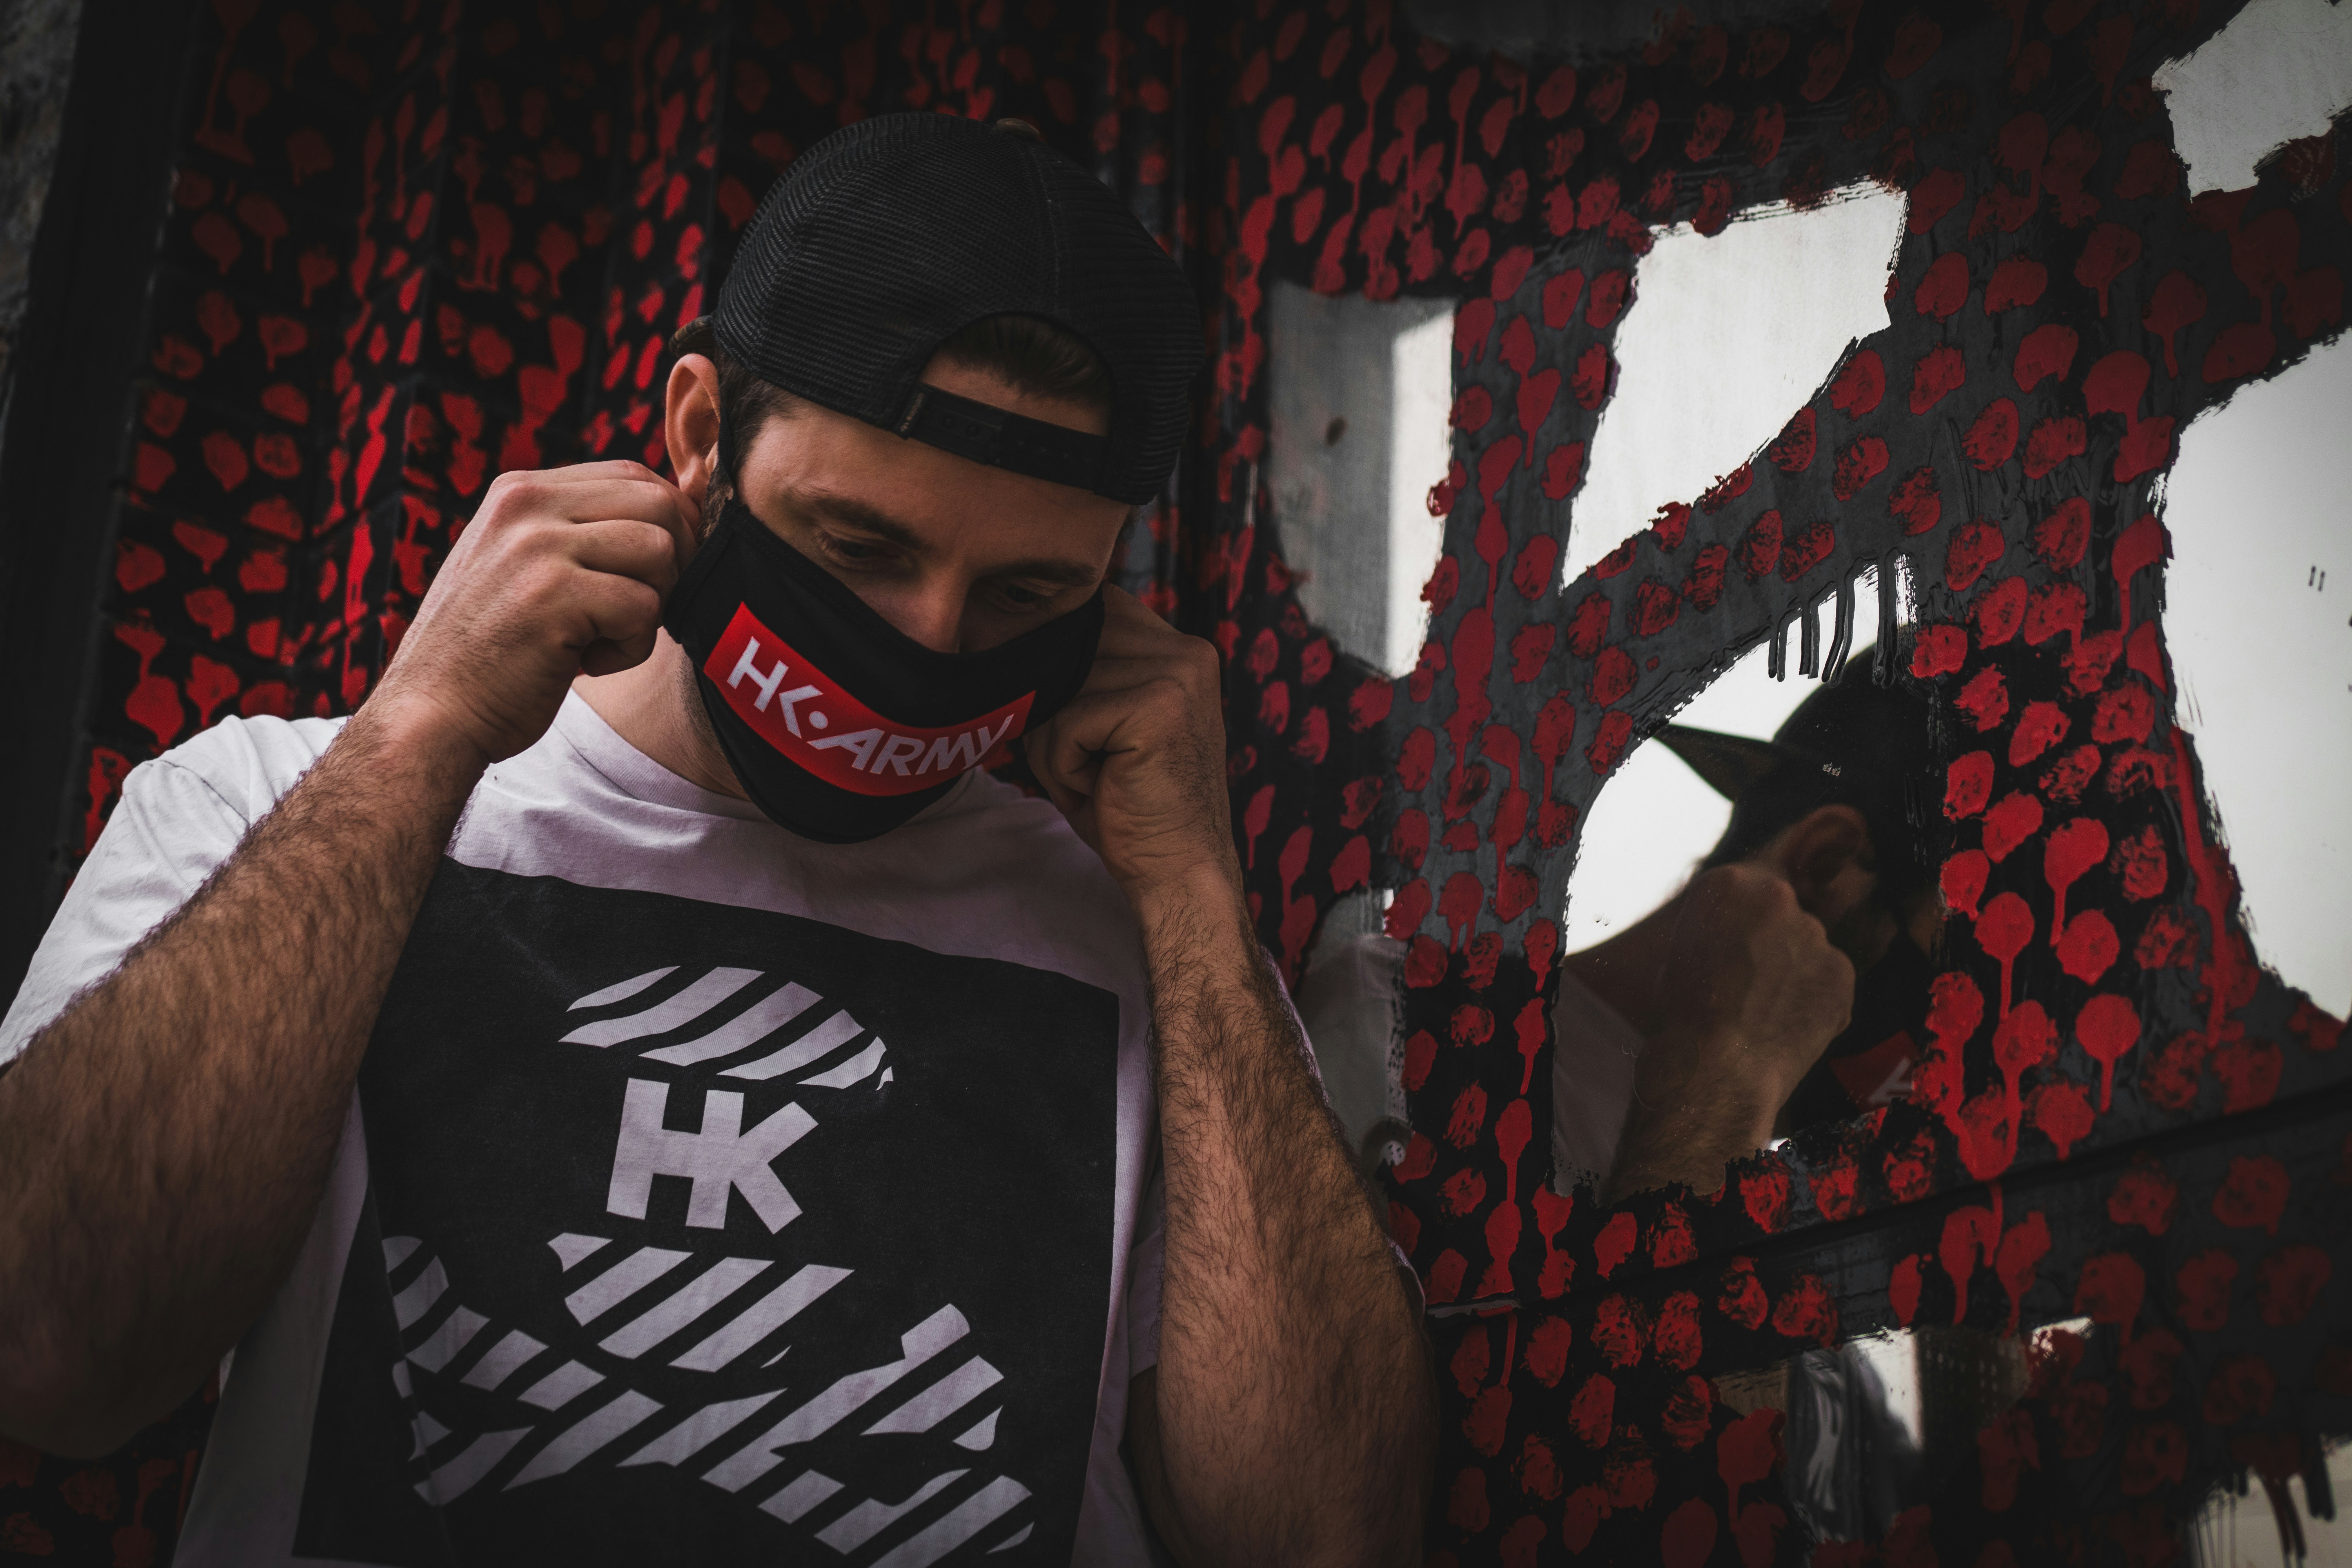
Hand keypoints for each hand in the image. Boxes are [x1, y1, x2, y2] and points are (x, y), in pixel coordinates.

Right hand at [367, 461, 698, 766]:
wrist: (432, 715)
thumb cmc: (492, 652)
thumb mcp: (522, 566)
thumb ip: (577, 533)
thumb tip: (673, 518)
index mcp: (521, 492)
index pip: (633, 475)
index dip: (667, 525)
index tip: (652, 576)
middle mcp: (527, 506)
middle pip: (658, 504)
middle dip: (671, 564)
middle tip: (633, 612)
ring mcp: (538, 548)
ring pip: (659, 551)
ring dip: (650, 607)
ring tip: (602, 637)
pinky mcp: (554, 597)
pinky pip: (644, 607)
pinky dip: (631, 648)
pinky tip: (585, 664)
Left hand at [1023, 587, 1239, 913]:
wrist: (1179, 873)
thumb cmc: (1133, 806)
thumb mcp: (1110, 724)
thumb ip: (1085, 673)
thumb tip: (1009, 636)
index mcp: (1182, 649)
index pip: (1094, 613)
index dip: (1060, 659)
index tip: (1061, 717)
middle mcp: (1188, 652)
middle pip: (1069, 646)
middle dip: (1054, 711)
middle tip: (1084, 766)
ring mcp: (1178, 676)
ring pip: (1061, 687)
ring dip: (1055, 745)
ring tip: (1095, 781)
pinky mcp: (1158, 708)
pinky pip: (1067, 722)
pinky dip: (1064, 767)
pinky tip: (1100, 790)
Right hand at [1605, 864, 1855, 1197]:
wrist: (1716, 1067)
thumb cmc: (1683, 1014)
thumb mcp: (1684, 949)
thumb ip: (1719, 925)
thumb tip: (1739, 933)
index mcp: (1728, 883)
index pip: (1752, 885)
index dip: (1747, 919)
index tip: (1739, 944)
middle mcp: (1778, 898)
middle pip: (1785, 914)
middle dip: (1774, 943)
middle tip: (1751, 982)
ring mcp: (1815, 934)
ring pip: (1810, 948)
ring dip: (1796, 971)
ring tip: (1767, 1011)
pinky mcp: (1842, 971)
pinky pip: (1831, 979)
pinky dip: (1817, 999)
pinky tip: (1789, 1024)